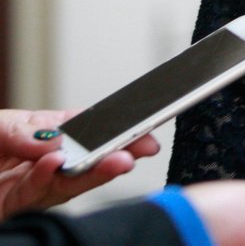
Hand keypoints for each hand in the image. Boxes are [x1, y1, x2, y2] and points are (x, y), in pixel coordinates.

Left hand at [0, 108, 158, 219]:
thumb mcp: (0, 126)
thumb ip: (25, 130)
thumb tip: (58, 137)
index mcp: (45, 135)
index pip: (87, 130)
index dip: (115, 127)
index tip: (139, 124)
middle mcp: (45, 163)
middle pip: (88, 161)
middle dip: (118, 154)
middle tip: (143, 149)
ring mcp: (34, 187)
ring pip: (73, 183)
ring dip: (96, 173)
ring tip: (117, 160)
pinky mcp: (17, 208)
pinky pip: (38, 195)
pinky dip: (49, 178)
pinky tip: (57, 164)